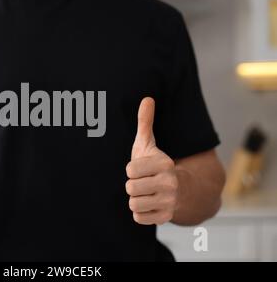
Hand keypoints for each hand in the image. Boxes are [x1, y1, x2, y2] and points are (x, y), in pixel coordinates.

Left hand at [125, 98, 178, 224]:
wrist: (185, 190)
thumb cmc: (158, 165)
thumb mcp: (150, 144)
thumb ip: (145, 123)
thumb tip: (146, 98)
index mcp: (164, 164)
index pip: (130, 170)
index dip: (132, 169)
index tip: (141, 168)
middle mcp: (169, 183)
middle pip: (130, 188)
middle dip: (133, 185)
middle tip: (143, 182)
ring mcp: (169, 202)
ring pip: (133, 203)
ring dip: (136, 199)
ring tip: (146, 193)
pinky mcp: (166, 217)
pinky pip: (139, 217)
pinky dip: (141, 212)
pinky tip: (149, 204)